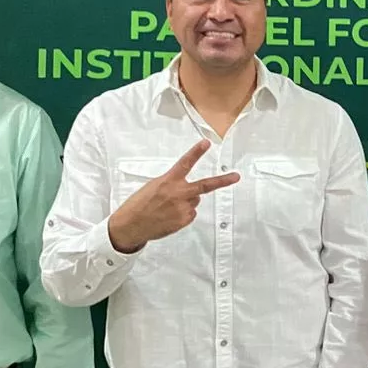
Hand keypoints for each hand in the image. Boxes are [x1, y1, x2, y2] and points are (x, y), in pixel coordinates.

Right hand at [107, 139, 240, 252]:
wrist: (131, 225)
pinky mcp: (184, 220)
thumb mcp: (154, 186)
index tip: (207, 143)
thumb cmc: (139, 204)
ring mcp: (183, 207)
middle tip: (236, 176)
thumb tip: (188, 190)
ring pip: (194, 200)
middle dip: (223, 181)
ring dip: (186, 202)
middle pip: (205, 186)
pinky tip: (169, 216)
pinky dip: (183, 213)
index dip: (197, 152)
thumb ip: (172, 184)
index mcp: (168, 180)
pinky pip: (190, 213)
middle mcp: (178, 193)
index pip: (185, 163)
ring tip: (167, 207)